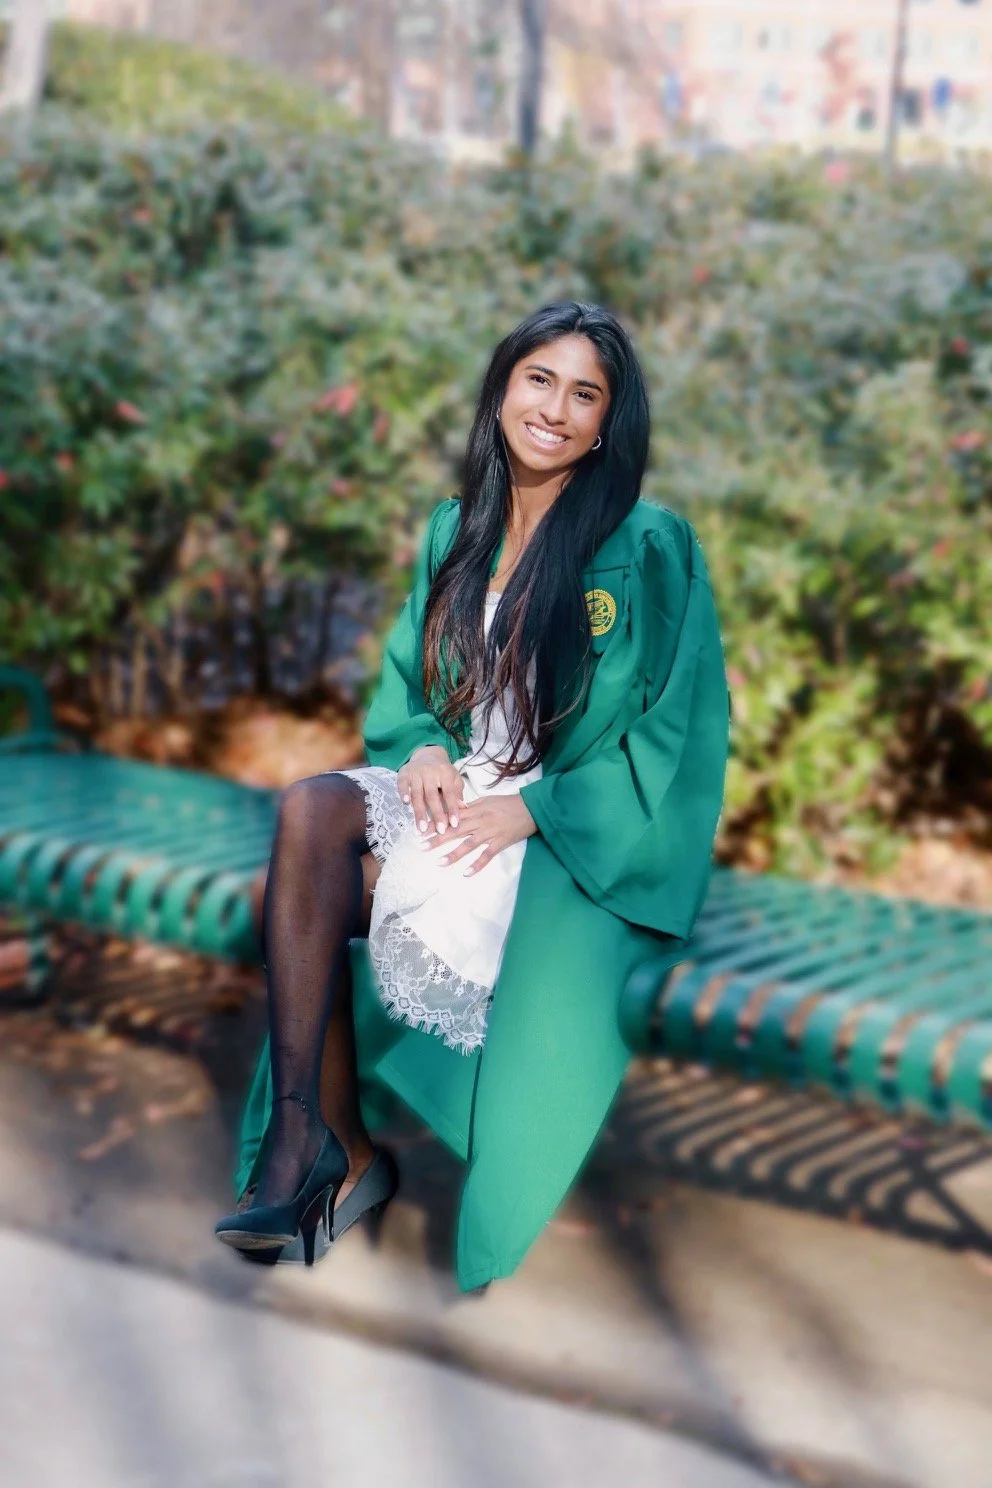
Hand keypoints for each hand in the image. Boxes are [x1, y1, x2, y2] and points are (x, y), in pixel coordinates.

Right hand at [397, 745, 465, 835]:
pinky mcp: (404, 773)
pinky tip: (405, 803)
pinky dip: (403, 793)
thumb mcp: (454, 779)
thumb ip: (457, 793)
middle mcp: (430, 772)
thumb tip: (463, 809)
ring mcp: (416, 772)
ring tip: (421, 828)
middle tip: (439, 831)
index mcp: (445, 773)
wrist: (427, 753)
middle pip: (432, 796)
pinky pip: (402, 784)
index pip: (449, 793)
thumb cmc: (443, 771)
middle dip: (436, 814)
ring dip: (419, 812)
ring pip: (417, 794)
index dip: (452, 809)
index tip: (454, 824)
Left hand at [418, 794, 536, 875]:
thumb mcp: (486, 800)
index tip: (421, 829)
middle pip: (455, 831)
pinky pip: (487, 856)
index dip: (436, 823)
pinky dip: (477, 865)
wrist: (531, 808)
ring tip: (439, 862)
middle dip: (437, 839)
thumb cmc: (508, 804)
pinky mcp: (500, 843)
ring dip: (453, 854)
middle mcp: (480, 821)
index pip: (451, 817)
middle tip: (421, 846)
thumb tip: (454, 809)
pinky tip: (466, 873)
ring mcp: (490, 833)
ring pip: (469, 845)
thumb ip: (470, 806)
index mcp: (476, 810)